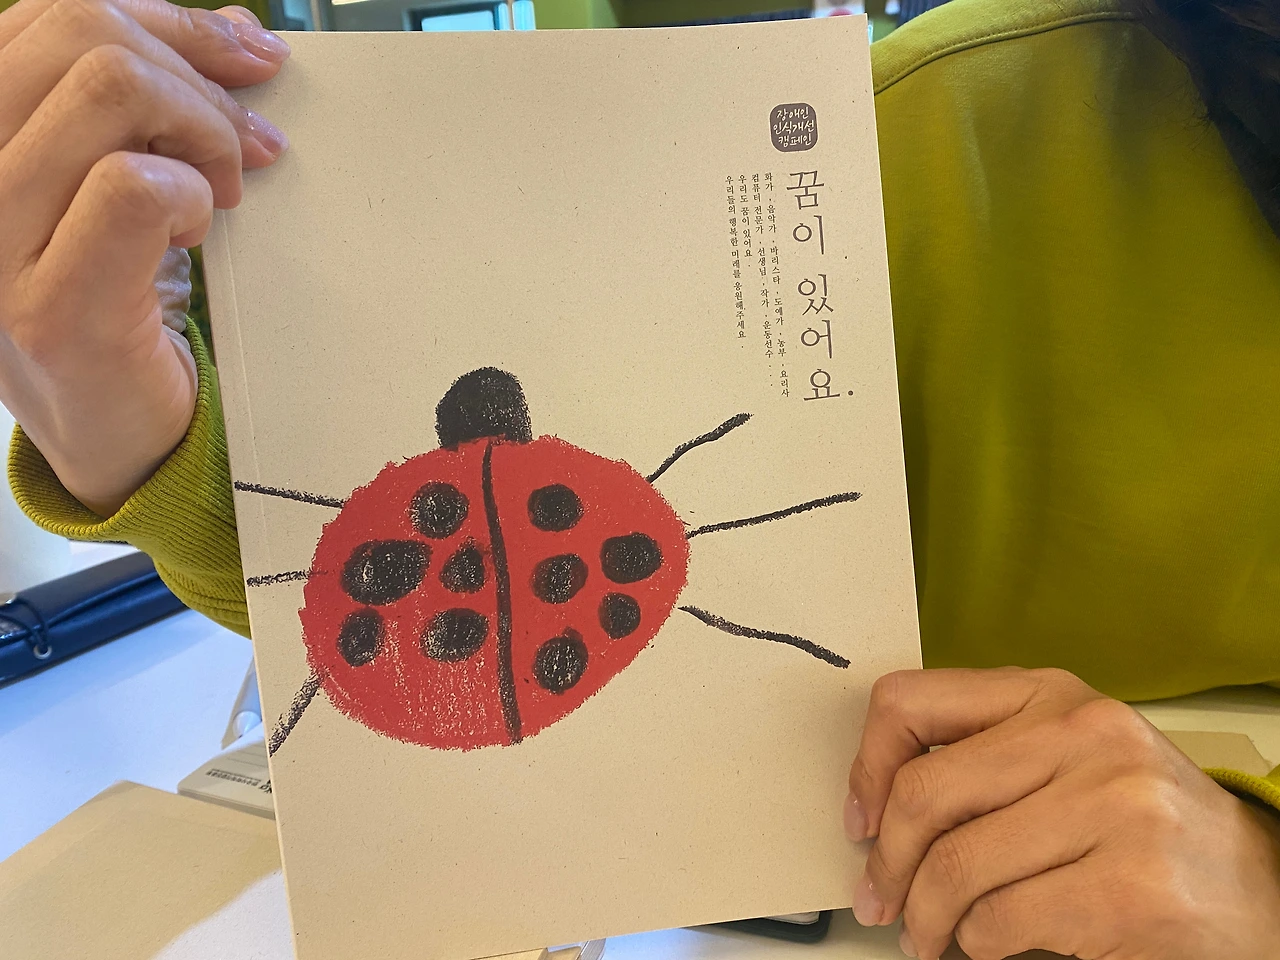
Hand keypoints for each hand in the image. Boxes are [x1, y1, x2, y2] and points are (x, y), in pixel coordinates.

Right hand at [0, 0, 288, 515]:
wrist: (121, 440)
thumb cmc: (125, 310)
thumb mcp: (120, 185)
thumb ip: (149, 107)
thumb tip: (230, 29)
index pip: (50, 14)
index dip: (166, 20)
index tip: (244, 55)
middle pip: (75, 28)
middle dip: (192, 71)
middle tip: (246, 144)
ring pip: (107, 86)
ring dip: (202, 128)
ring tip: (222, 189)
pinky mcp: (52, 305)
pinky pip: (136, 186)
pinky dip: (193, 193)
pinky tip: (197, 229)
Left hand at [844, 667, 1279, 958]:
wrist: (1261, 886)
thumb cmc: (1143, 824)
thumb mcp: (1065, 757)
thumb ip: (984, 757)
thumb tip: (876, 809)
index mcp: (1050, 694)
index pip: (910, 703)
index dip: (866, 768)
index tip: (861, 821)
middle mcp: (1081, 735)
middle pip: (924, 794)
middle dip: (887, 862)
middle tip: (879, 901)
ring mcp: (1112, 808)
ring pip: (956, 866)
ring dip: (925, 917)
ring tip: (927, 936)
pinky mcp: (1128, 887)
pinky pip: (1000, 921)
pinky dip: (975, 945)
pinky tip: (985, 946)